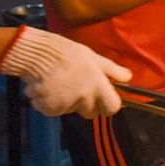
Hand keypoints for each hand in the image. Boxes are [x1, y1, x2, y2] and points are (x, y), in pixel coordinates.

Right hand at [0, 26, 130, 117]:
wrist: (36, 55)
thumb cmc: (66, 53)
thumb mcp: (92, 56)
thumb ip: (111, 70)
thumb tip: (128, 78)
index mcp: (97, 86)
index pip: (112, 108)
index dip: (108, 105)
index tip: (103, 99)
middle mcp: (84, 99)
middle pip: (91, 112)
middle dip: (86, 104)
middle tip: (76, 86)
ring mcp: (66, 106)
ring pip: (71, 110)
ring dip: (67, 101)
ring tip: (58, 82)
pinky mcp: (49, 109)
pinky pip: (54, 110)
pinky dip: (50, 102)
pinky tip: (47, 87)